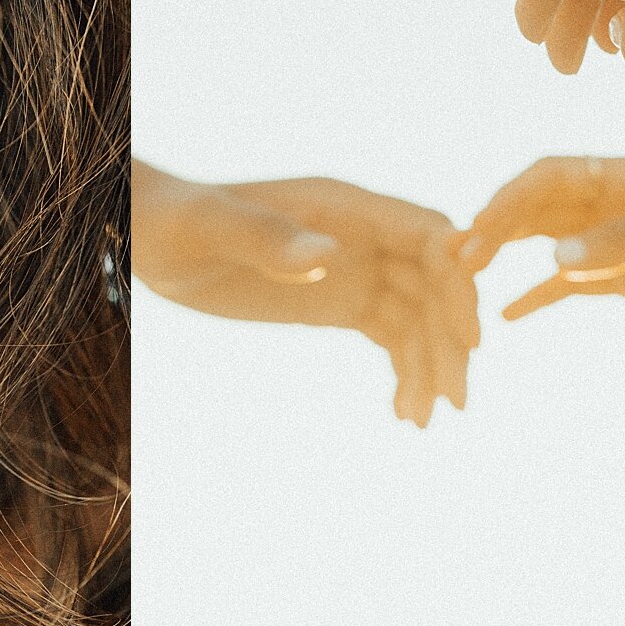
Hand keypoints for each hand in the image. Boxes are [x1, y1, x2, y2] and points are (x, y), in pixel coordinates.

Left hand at [131, 159, 480, 425]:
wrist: (153, 238)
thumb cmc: (175, 220)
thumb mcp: (211, 228)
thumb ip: (266, 238)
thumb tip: (327, 257)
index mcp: (343, 205)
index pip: (426, 237)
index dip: (458, 281)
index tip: (471, 337)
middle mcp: (361, 234)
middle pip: (434, 284)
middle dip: (450, 338)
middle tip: (457, 399)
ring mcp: (354, 269)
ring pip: (417, 317)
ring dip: (430, 365)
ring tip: (424, 420)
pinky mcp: (339, 301)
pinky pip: (390, 335)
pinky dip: (404, 372)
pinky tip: (404, 414)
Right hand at [460, 156, 624, 329]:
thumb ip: (623, 242)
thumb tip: (552, 260)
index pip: (552, 173)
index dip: (509, 197)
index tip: (479, 230)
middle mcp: (617, 199)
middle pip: (537, 205)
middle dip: (494, 226)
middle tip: (457, 260)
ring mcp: (620, 239)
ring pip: (545, 240)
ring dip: (505, 252)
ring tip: (464, 277)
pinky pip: (570, 284)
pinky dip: (537, 294)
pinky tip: (505, 314)